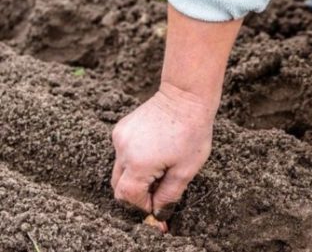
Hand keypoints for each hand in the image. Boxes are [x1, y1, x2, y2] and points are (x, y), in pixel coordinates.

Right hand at [111, 83, 214, 219]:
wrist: (186, 96)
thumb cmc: (192, 133)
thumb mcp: (186, 170)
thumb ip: (169, 196)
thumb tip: (159, 215)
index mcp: (138, 163)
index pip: (128, 197)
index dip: (142, 207)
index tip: (158, 207)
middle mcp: (123, 151)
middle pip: (119, 186)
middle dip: (137, 195)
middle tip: (158, 193)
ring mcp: (119, 138)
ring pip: (120, 170)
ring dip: (136, 177)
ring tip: (160, 169)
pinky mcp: (121, 128)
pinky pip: (123, 153)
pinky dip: (134, 160)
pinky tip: (154, 153)